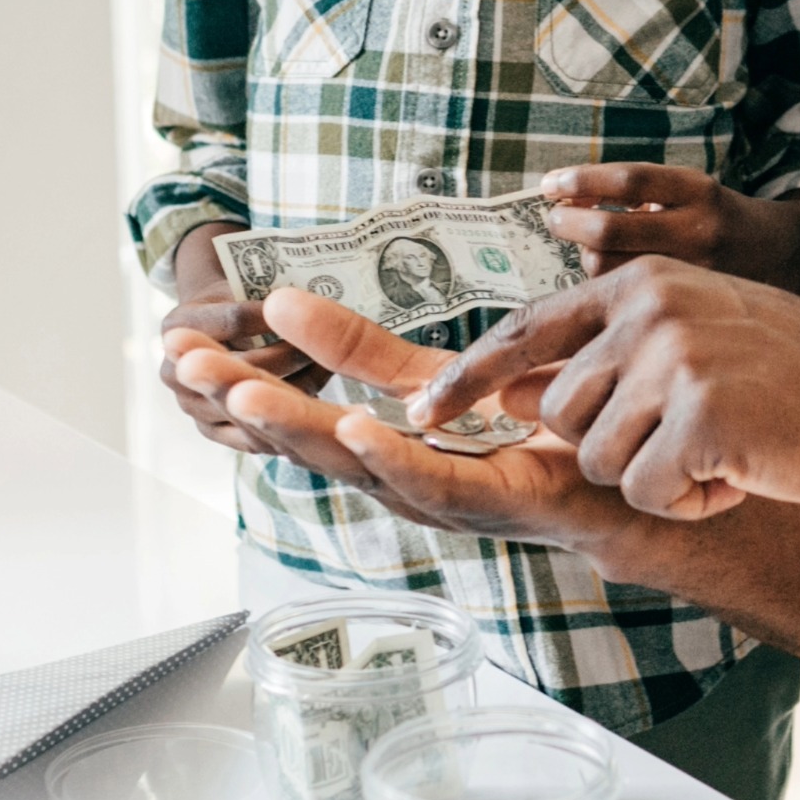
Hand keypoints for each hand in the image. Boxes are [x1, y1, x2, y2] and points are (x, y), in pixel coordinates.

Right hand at [157, 223, 325, 453]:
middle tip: (332, 349)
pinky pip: (251, 438)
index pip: (235, 319)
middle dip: (292, 355)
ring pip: (249, 404)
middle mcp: (175, 369)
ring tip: (331, 375)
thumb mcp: (241, 283)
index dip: (279, 316)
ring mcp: (190, 404)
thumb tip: (312, 301)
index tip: (314, 310)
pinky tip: (319, 413)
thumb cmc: (235, 299)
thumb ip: (265, 294)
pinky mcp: (210, 430)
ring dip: (295, 390)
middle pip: (244, 366)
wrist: (214, 329)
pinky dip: (285, 425)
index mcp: (179, 326)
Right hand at [163, 290, 636, 552]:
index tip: (178, 344)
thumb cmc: (537, 427)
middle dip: (239, 399)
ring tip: (242, 392)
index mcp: (378, 442)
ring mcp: (439, 495)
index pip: (291, 408)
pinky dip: (391, 457)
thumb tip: (284, 297)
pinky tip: (355, 429)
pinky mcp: (491, 502)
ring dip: (296, 429)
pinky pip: (433, 480)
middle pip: (302, 440)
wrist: (622, 476)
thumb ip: (360, 348)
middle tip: (181, 361)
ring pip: (352, 463)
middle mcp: (396, 475)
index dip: (234, 377)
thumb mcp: (434, 374)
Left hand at [411, 257, 799, 520]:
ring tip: (719, 451)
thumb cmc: (784, 373)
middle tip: (690, 436)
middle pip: (558, 416)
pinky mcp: (699, 418)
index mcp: (637, 284)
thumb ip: (606, 354)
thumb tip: (513, 391)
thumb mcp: (688, 333)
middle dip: (613, 445)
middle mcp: (645, 311)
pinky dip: (688, 500)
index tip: (418, 412)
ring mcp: (673, 361)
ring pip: (597, 462)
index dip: (467, 378)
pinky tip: (737, 474)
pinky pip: (644, 493)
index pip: (525, 330)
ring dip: (654, 477)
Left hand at [541, 164, 799, 292]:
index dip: (581, 180)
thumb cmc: (720, 220)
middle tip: (555, 217)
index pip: (628, 180)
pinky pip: (627, 302)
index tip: (550, 183)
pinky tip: (604, 280)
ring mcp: (694, 276)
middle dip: (570, 223)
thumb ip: (638, 197)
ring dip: (585, 260)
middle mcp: (699, 232)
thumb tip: (565, 199)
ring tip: (587, 250)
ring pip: (611, 272)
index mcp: (698, 192)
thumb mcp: (690, 192)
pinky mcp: (690, 309)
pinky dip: (605, 288)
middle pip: (609, 231)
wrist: (786, 256)